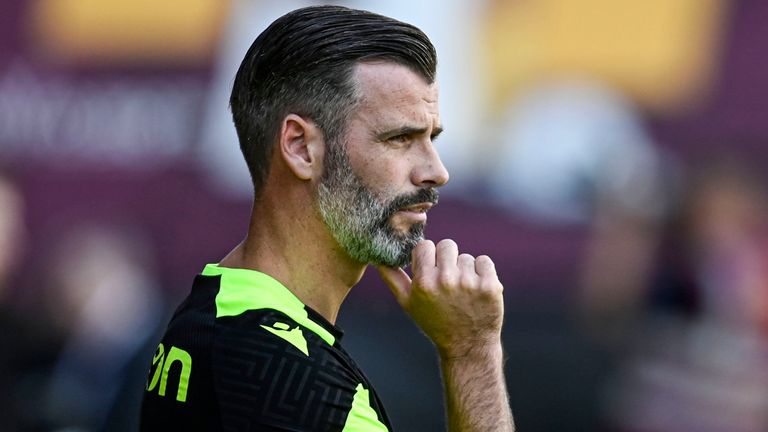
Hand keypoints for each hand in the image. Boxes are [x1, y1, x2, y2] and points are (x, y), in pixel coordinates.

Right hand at [376, 239, 504, 358]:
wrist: (467, 345)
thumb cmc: (434, 321)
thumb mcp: (408, 303)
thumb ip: (392, 278)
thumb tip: (378, 257)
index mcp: (424, 283)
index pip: (425, 246)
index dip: (428, 256)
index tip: (431, 269)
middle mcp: (446, 280)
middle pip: (447, 244)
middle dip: (447, 259)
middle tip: (448, 279)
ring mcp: (470, 283)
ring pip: (466, 256)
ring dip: (465, 269)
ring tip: (462, 291)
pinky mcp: (490, 286)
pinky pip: (484, 261)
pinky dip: (482, 272)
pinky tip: (477, 289)